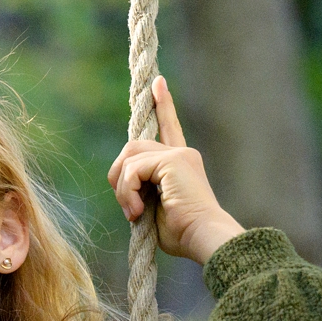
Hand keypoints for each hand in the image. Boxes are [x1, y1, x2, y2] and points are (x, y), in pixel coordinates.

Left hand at [106, 76, 244, 265]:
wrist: (202, 237)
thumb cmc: (183, 233)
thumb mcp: (154, 209)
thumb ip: (141, 192)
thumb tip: (123, 187)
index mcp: (180, 164)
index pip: (168, 128)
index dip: (163, 105)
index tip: (158, 83)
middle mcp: (181, 153)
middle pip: (133, 147)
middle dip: (119, 175)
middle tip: (127, 207)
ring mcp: (178, 154)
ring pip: (129, 157)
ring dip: (122, 188)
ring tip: (133, 212)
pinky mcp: (173, 160)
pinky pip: (133, 169)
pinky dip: (127, 191)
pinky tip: (137, 210)